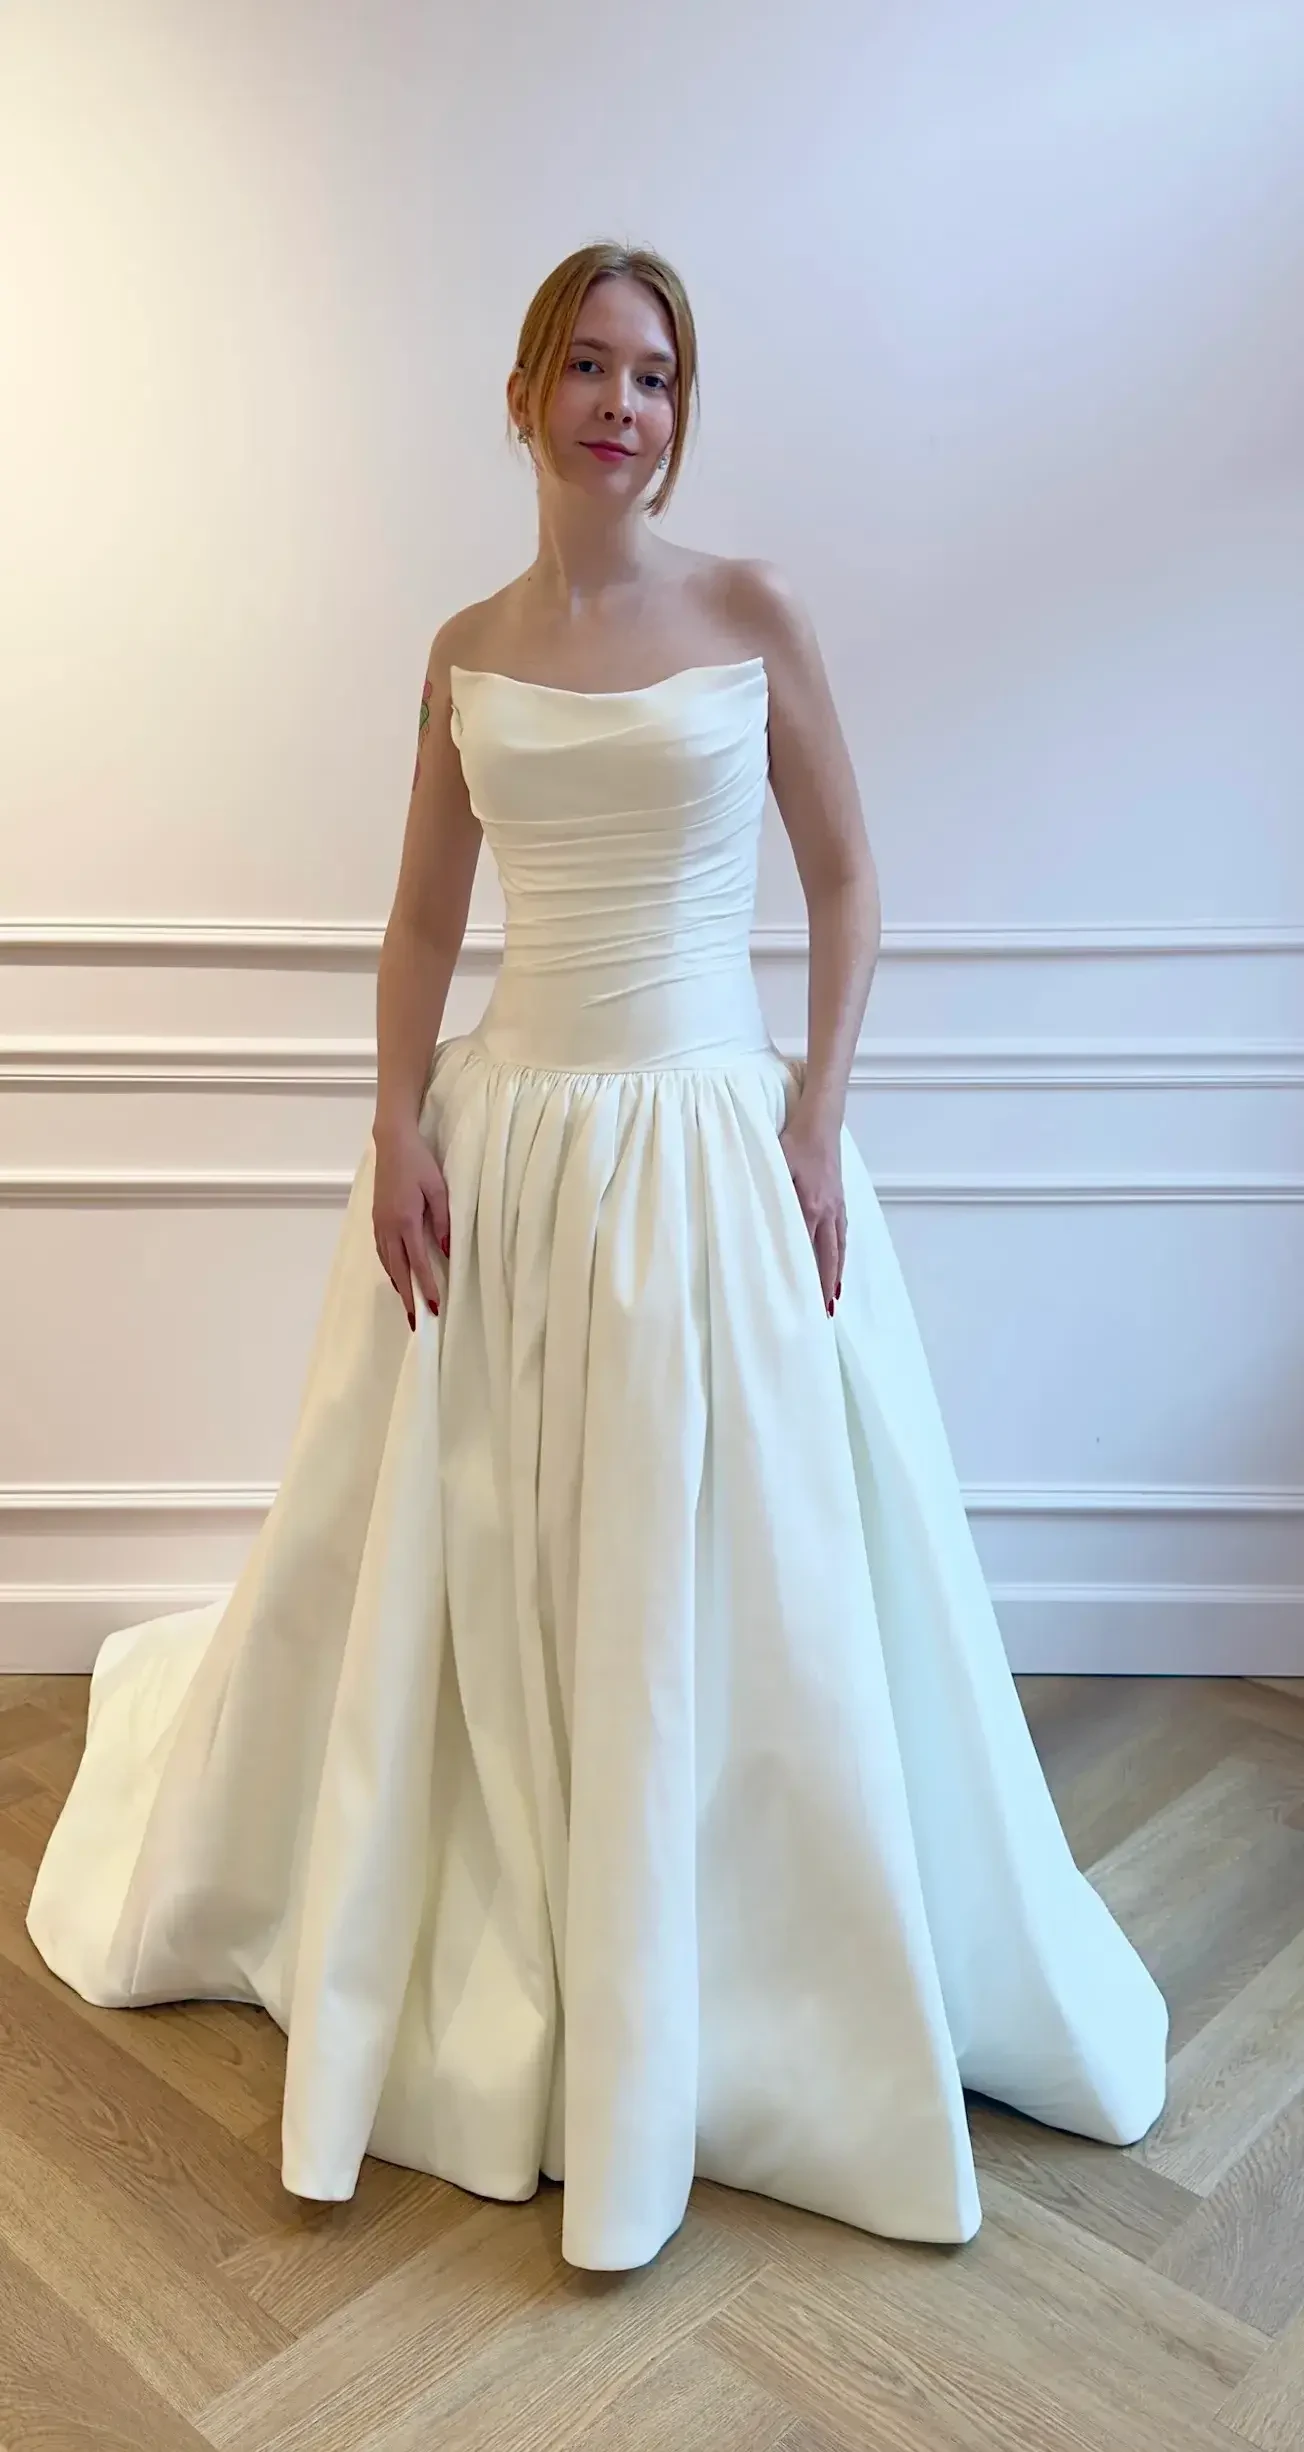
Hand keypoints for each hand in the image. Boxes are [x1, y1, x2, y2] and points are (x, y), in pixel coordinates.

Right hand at [371, 1119, 449, 1330]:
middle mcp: (389, 1227)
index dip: (426, 1287)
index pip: (418, 1263)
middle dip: (407, 1297)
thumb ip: (444, 1222)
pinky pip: (381, 1251)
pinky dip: (389, 1268)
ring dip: (397, 1285)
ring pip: (387, 1263)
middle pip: (398, 1270)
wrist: (392, 1143)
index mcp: (406, 1221)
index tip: (434, 1307)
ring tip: (407, 1304)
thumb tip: (446, 1251)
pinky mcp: (376, 1218)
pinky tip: (396, 1274)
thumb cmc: (420, 1163)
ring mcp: (379, 1223)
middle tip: (415, 1321)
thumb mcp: (439, 1189)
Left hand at [779, 1108, 845, 1313]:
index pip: (805, 1251)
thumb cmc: (795, 1140)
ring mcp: (837, 1204)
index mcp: (809, 1206)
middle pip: (829, 1257)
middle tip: (824, 1312)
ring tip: (835, 1297)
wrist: (822, 1120)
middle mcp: (827, 1211)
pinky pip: (843, 1233)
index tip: (803, 1301)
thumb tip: (757, 1220)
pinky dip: (842, 1252)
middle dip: (827, 1286)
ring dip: (837, 1274)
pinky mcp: (840, 1197)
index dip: (804, 1277)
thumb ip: (768, 1194)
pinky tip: (839, 1261)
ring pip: (839, 1247)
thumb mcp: (775, 1165)